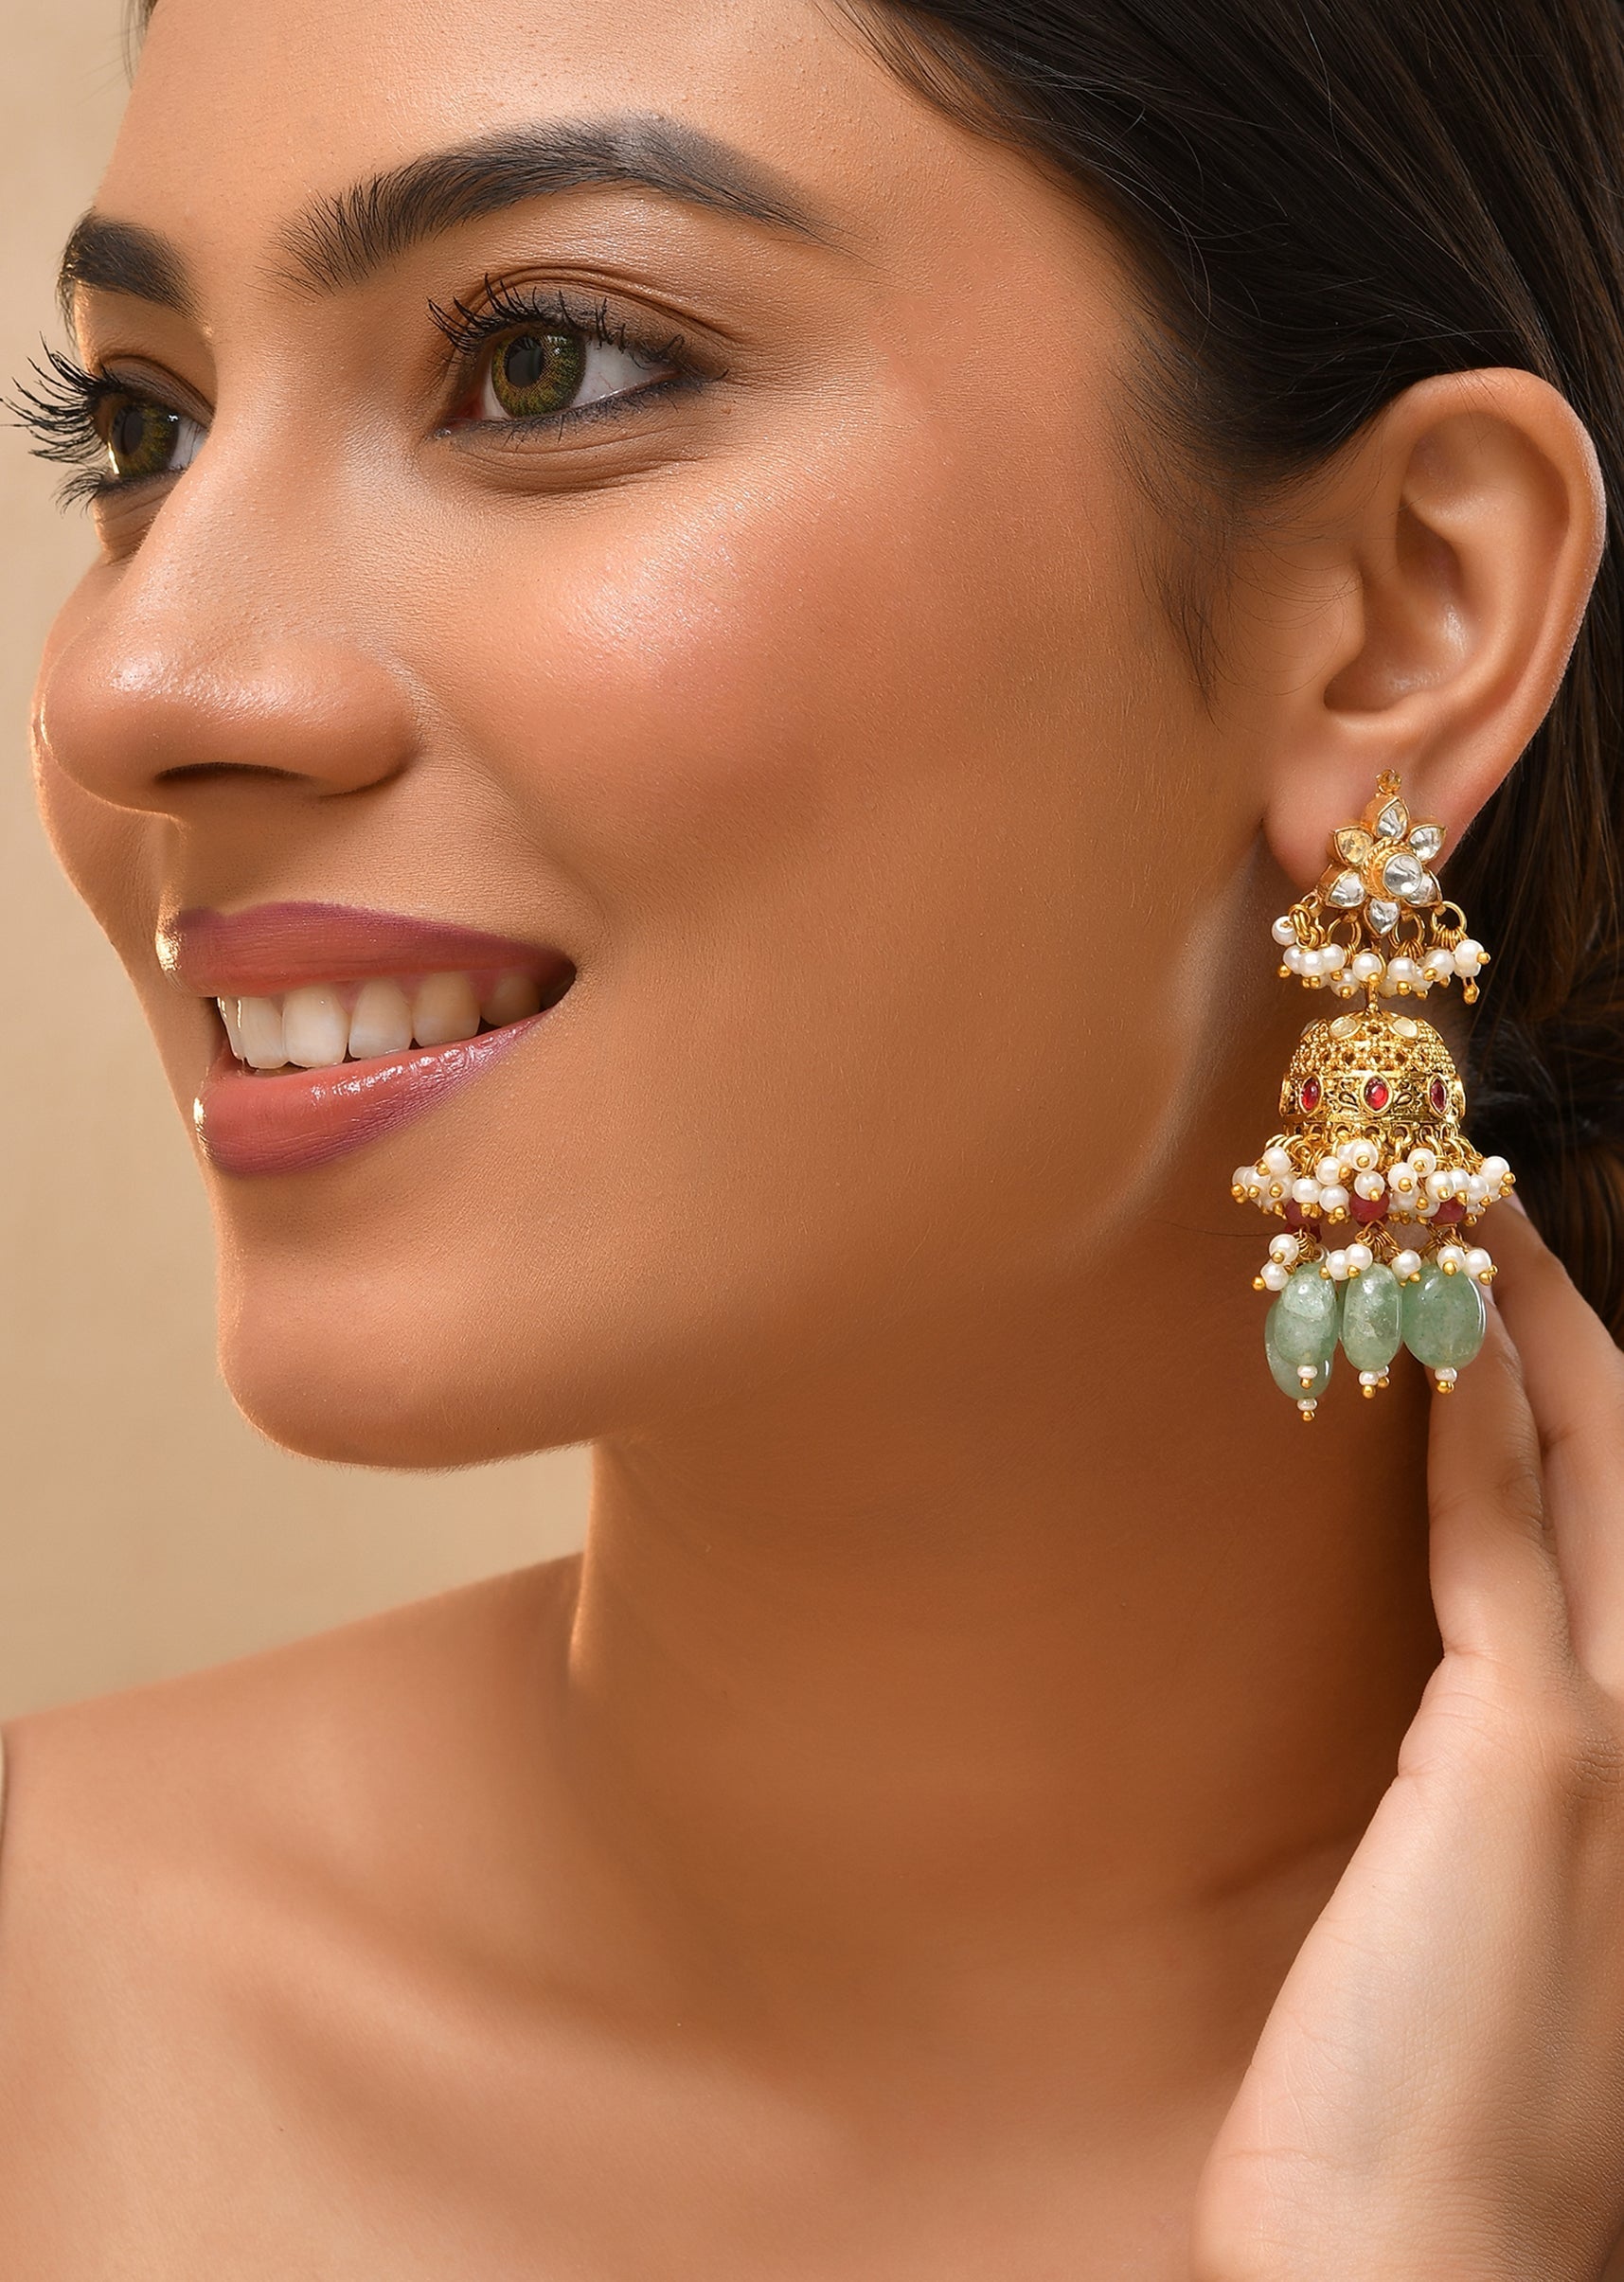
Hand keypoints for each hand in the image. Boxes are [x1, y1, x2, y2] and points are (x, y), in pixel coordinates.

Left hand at [1192, 1204, 1623, 2281]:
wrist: (1428, 2273)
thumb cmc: (1449, 2111)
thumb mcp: (1503, 1916)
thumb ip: (1507, 1781)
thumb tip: (1461, 1688)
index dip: (1588, 1393)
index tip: (1521, 1290)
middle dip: (1572, 1318)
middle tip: (1486, 1190)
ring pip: (1589, 1471)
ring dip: (1520, 1325)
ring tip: (1449, 1204)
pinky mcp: (1533, 1760)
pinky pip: (1496, 1542)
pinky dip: (1465, 1419)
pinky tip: (1423, 1327)